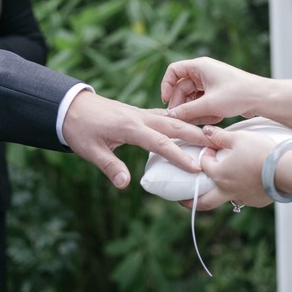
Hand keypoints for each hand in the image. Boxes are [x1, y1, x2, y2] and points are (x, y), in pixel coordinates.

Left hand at [62, 91, 209, 188]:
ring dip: (193, 128)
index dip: (179, 156)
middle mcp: (140, 118)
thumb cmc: (80, 129)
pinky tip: (189, 129)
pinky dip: (180, 124)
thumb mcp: (91, 151)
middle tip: (220, 145)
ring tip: (212, 137)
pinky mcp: (140, 114)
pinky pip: (165, 118)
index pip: (160, 143)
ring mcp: (141, 114)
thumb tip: (126, 185)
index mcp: (130, 128)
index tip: (196, 168)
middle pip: (175, 126)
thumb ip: (110, 167)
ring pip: (173, 120)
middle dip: (198, 136)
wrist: (71, 106)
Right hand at [160, 57, 266, 125]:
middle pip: (181, 87)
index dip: (166, 86)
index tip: (166, 102)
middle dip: (181, 104)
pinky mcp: (217, 91)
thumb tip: (170, 117)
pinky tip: (214, 117)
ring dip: (194, 109)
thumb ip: (186, 111)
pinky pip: (202, 101)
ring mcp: (210, 81)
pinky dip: (204, 110)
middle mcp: (204, 71)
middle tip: (181, 119)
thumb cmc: (238, 94)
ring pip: (192, 96)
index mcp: (200, 66)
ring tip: (203, 119)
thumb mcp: (209, 104)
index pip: (173, 71)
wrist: (262, 98)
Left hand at [184, 124, 277, 209]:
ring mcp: (242, 198)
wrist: (286, 170)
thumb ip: (220, 136)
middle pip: (203, 202)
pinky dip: (239, 192)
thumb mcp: (239, 138)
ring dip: (217, 195)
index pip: (204, 165)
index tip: (211, 149)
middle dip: (190, 202)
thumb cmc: (261, 152)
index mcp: (219, 174)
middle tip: (182, 200)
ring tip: (217, 189)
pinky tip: (244, 184)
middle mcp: (227, 190)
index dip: (205, 155)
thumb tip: (206, 131)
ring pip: (224, 200)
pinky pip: (243, 198)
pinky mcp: (255, 201)